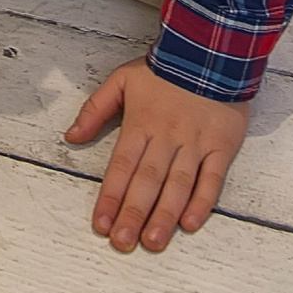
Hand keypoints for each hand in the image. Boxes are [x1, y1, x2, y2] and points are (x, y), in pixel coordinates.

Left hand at [65, 60, 248, 252]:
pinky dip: (202, 202)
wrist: (210, 50)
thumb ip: (95, 109)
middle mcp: (166, 137)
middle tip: (123, 242)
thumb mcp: (121, 80)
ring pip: (178, 185)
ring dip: (164, 215)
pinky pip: (212, 179)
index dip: (110, 197)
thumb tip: (71, 136)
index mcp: (140, 123)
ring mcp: (195, 143)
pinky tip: (189, 223)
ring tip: (152, 241)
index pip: (121, 167)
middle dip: (133, 214)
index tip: (100, 224)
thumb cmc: (165, 68)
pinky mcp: (221, 146)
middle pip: (147, 181)